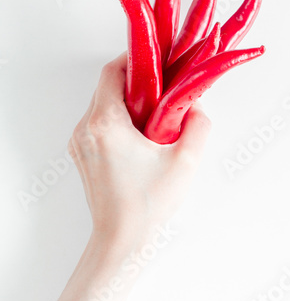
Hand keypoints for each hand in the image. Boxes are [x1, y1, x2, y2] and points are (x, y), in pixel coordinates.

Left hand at [68, 53, 210, 249]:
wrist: (122, 240)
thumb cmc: (148, 206)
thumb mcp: (185, 162)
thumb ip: (198, 126)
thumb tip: (197, 106)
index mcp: (106, 124)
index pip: (114, 71)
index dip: (138, 61)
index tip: (158, 63)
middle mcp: (85, 130)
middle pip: (108, 88)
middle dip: (137, 85)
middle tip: (164, 92)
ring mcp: (80, 144)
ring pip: (103, 108)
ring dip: (129, 106)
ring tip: (156, 121)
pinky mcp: (83, 157)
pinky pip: (99, 127)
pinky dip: (119, 124)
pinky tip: (142, 140)